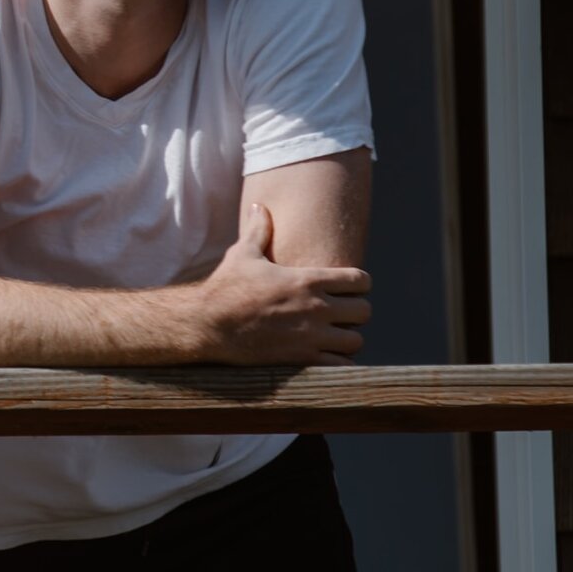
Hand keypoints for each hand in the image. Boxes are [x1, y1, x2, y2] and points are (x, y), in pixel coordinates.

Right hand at [188, 203, 372, 365]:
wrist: (207, 324)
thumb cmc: (225, 287)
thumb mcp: (242, 254)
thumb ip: (258, 230)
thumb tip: (259, 206)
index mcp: (307, 279)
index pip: (360, 280)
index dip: (359, 283)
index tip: (349, 288)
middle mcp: (315, 307)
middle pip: (365, 311)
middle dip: (356, 312)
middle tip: (342, 314)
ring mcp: (310, 335)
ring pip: (356, 340)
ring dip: (348, 339)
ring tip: (334, 337)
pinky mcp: (301, 359)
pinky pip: (339, 365)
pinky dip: (337, 362)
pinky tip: (325, 356)